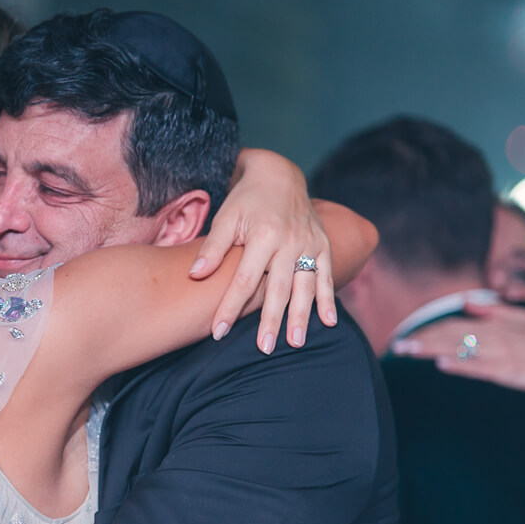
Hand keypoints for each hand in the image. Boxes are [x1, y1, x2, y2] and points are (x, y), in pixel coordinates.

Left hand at [193, 148, 335, 353]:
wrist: (279, 174)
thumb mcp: (226, 217)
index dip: (229, 308)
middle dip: (271, 320)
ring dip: (301, 316)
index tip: (217, 332)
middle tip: (263, 349)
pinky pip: (326, 275)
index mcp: (263, 235)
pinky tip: (329, 322)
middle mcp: (289, 242)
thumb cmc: (246, 199)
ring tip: (296, 343)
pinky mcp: (322, 245)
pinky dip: (329, 299)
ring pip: (305, 286)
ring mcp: (309, 244)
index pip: (243, 280)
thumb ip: (213, 247)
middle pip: (278, 288)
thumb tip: (195, 275)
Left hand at [391, 302, 524, 393]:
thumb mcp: (519, 318)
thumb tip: (465, 303)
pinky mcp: (506, 370)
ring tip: (408, 351)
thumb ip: (491, 311)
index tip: (405, 336)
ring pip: (459, 349)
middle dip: (421, 340)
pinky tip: (442, 364)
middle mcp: (491, 337)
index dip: (428, 331)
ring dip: (432, 350)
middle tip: (396, 345)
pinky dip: (461, 364)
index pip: (452, 326)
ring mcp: (497, 354)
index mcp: (492, 326)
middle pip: (450, 336)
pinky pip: (480, 367)